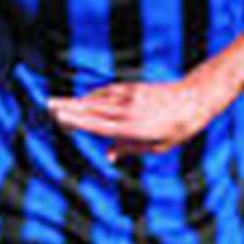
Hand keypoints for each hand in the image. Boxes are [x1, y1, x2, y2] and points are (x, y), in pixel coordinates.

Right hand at [48, 79, 213, 156]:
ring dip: (78, 101)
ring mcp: (130, 97)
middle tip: (48, 106)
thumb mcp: (159, 147)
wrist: (195, 99)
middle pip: (93, 110)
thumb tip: (109, 155)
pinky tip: (84, 98)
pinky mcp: (133, 88)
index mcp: (133, 129)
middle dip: (70, 108)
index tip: (60, 118)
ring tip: (58, 103)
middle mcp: (128, 111)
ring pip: (98, 99)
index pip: (99, 125)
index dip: (78, 121)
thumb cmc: (179, 128)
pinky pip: (108, 91)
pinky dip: (94, 94)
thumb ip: (131, 149)